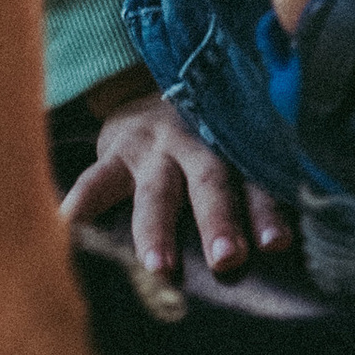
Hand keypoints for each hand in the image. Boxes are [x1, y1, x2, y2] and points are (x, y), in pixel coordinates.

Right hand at [61, 73, 294, 282]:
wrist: (150, 87)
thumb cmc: (206, 133)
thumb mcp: (234, 143)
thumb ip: (256, 183)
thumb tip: (285, 245)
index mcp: (233, 144)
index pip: (256, 178)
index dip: (267, 210)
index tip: (276, 244)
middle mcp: (195, 143)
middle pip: (209, 181)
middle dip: (218, 220)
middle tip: (228, 258)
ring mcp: (151, 147)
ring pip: (156, 192)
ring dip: (157, 230)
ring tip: (160, 267)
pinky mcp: (113, 152)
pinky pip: (95, 181)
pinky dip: (82, 203)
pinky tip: (68, 228)